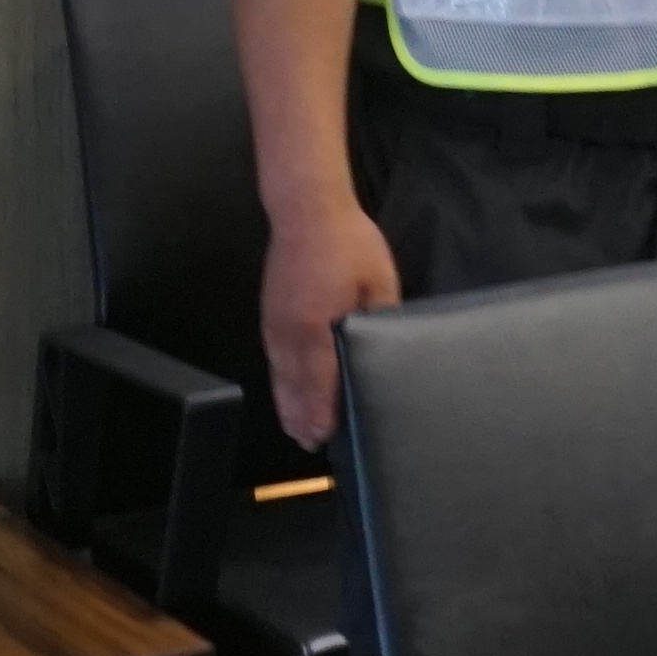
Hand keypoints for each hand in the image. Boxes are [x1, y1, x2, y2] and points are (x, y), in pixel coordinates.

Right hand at [258, 196, 397, 450]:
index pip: (319, 382)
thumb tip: (386, 345)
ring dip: (288, 405)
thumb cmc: (348, 243)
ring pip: (280, 376)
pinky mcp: (270, 315)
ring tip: (297, 430)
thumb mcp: (379, 281)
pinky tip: (285, 391)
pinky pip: (273, 359)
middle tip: (311, 445)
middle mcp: (289, 332)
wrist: (305, 211)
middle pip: (294, 387)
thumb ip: (380, 317)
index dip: (322, 413)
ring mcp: (275, 324)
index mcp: (317, 326)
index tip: (325, 437)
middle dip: (302, 418)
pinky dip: (279, 382)